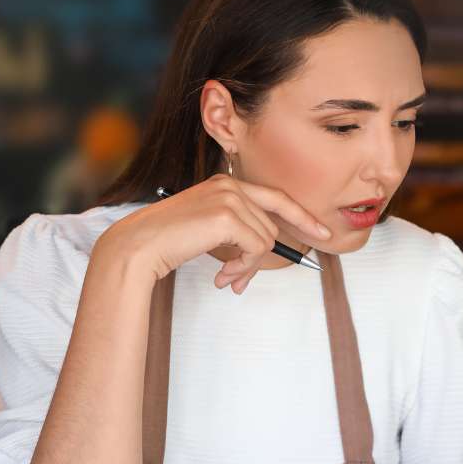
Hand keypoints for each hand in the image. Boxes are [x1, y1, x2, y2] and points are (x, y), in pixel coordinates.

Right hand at [98, 175, 330, 292]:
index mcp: (224, 182)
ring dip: (248, 267)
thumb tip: (258, 255)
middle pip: (271, 224)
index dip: (302, 216)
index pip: (275, 197)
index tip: (322, 233)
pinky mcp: (228, 216)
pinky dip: (244, 267)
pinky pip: (256, 248)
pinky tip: (222, 275)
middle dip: (259, 259)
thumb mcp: (205, 229)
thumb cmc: (166, 241)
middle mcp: (230, 184)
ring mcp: (230, 197)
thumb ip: (234, 231)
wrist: (140, 245)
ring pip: (266, 239)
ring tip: (226, 279)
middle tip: (239, 281)